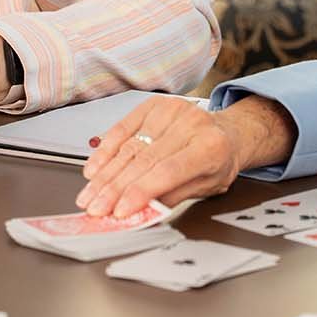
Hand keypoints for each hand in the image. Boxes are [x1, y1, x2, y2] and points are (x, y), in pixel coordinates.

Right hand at [76, 95, 296, 217]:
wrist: (226, 133)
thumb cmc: (218, 162)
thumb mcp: (205, 188)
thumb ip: (171, 198)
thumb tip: (138, 211)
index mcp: (210, 147)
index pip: (168, 171)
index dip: (140, 192)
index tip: (119, 211)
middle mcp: (191, 123)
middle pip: (144, 160)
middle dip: (115, 188)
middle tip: (96, 208)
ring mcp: (171, 111)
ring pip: (129, 146)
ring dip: (105, 174)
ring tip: (90, 195)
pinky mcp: (155, 105)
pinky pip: (123, 128)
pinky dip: (106, 149)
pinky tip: (94, 168)